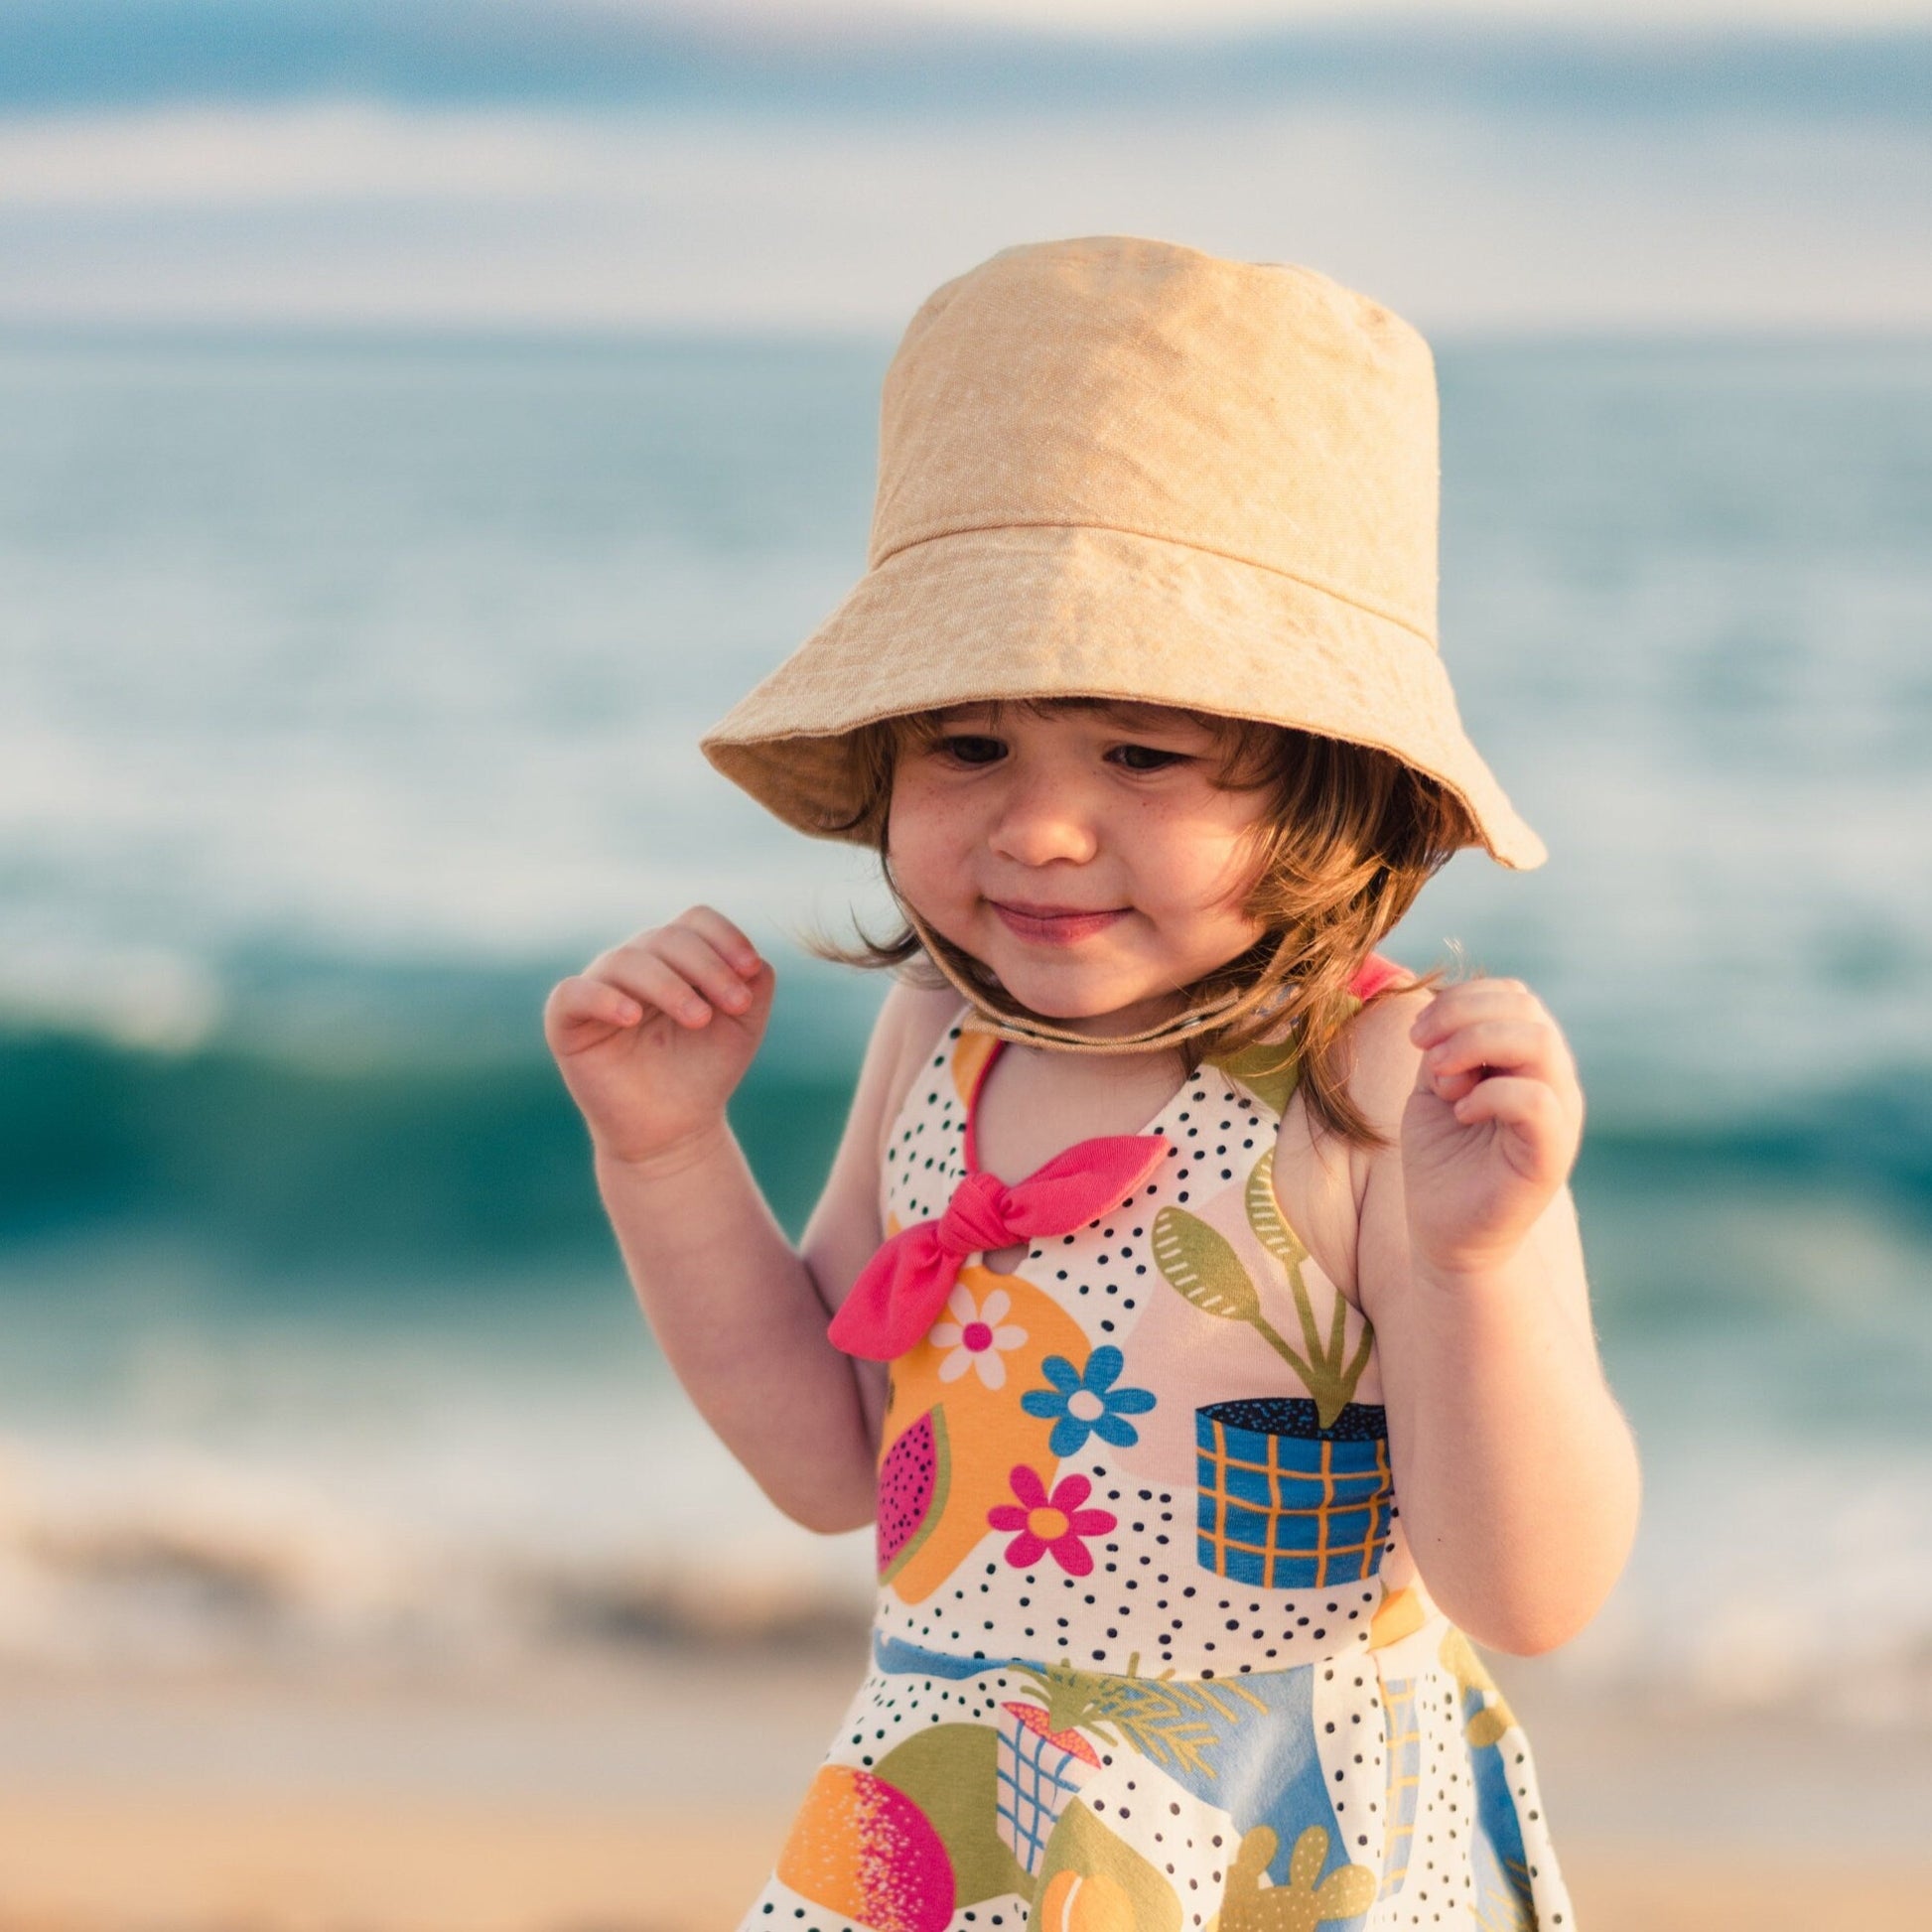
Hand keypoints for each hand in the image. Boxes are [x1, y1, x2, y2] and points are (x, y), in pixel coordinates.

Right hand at [543, 906, 773, 1168]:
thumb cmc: (704, 1070)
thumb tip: (753, 956)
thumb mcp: (743, 1026)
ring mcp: (599, 986)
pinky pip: (573, 993)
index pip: (696, 921)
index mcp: (676, 957)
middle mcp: (636, 963)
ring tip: (699, 1019)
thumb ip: (756, 985)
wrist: (673, 1129)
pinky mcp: (566, 1020)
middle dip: (708, 967)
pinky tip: (633, 1017)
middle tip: (737, 1005)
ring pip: (628, 960)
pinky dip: (603, 998)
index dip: (726, 937)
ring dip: (669, 985)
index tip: (750, 970)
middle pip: (668, 937)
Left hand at [1400, 977, 1582, 1280]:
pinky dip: (1490, 1094)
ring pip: (1539, 1043)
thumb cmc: (1442, 1160)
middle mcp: (1552, 1081)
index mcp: (1527, 1061)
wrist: (1447, 1235)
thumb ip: (1446, 1046)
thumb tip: (1443, 1007)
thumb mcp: (1435, 1088)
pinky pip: (1537, 1101)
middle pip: (1527, 1009)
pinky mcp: (1550, 1154)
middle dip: (1462, 1014)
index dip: (1462, 998)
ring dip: (1476, 1045)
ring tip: (1441, 1080)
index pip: (1514, 996)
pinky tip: (1460, 1112)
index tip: (1417, 1034)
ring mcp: (1558, 1116)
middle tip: (1422, 1047)